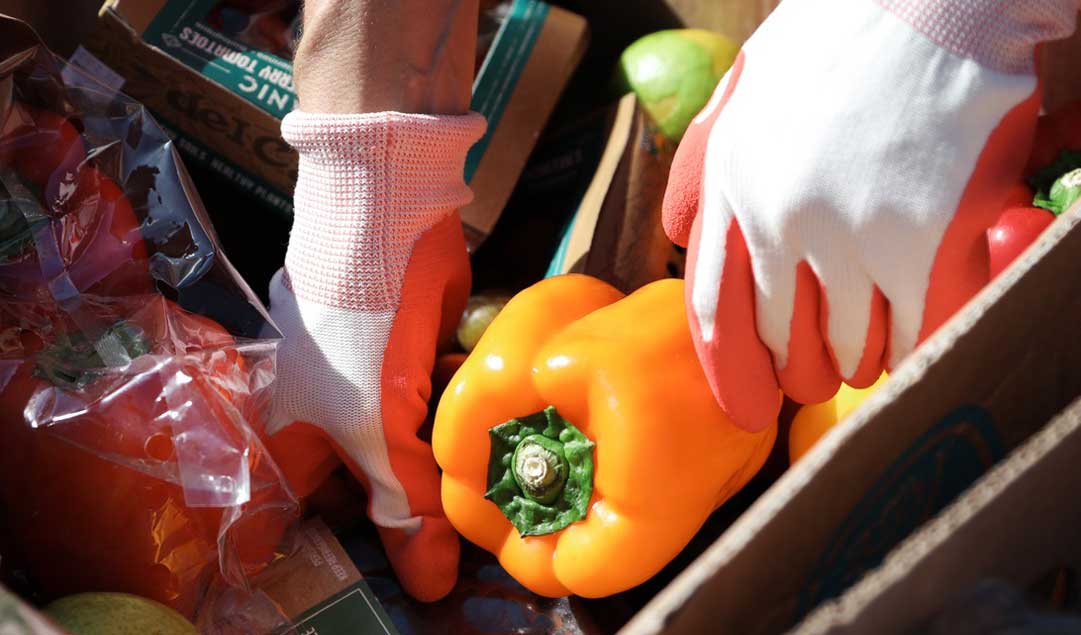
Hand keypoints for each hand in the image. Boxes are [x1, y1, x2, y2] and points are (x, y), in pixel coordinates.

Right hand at [264, 0, 483, 601]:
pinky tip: (495, 448)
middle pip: (364, 496)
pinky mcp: (417, 363)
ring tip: (494, 514)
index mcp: (297, 441)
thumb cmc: (360, 326)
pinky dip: (460, 430)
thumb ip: (405, 505)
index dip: (313, 562)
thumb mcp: (377, 426)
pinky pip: (440, 417)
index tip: (357, 596)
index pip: (288, 522)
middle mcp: (331, 421)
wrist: (389, 216)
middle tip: (456, 565)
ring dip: (444, 480)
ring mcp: (377, 391)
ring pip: (410, 458)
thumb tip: (428, 589)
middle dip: (406, 526)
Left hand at [664, 0, 1077, 431]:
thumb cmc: (837, 47)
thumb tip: (681, 236)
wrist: (931, 7)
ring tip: (863, 352)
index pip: (715, 312)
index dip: (729, 373)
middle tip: (811, 382)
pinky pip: (912, 330)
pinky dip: (911, 346)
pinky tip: (911, 338)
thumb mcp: (740, 97)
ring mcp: (850, 236)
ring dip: (856, 360)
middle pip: (781, 343)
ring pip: (848, 346)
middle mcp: (780, 221)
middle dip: (798, 375)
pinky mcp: (920, 242)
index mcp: (731, 189)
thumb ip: (702, 169)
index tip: (745, 411)